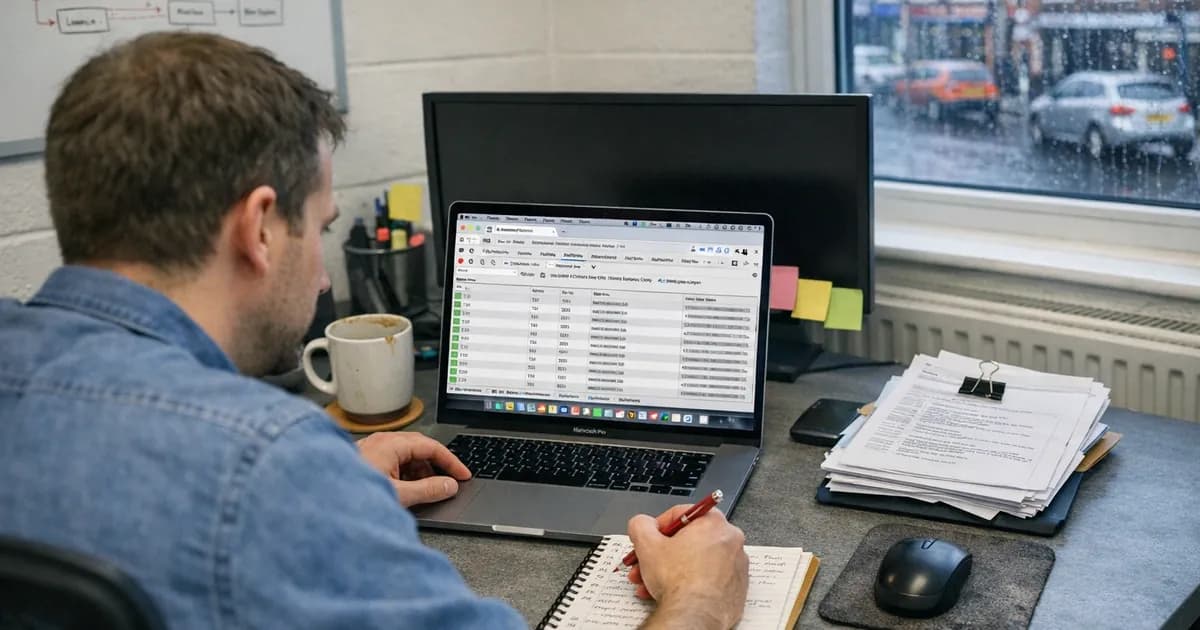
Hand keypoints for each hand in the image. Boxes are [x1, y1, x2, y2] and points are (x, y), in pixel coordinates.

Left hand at [356, 432, 471, 506]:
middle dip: (435, 467)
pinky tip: (404, 491)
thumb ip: (429, 490)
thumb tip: (448, 486)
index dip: (451, 462)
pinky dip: (404, 474)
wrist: (320, 501)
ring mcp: (370, 450)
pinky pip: (391, 462)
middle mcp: (380, 442)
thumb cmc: (353, 497)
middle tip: (448, 483)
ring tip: (424, 492)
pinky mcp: (363, 461)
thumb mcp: (400, 495)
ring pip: (404, 456)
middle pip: (418, 449)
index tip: (463, 475)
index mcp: (391, 444)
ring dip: (418, 472)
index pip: (431, 447)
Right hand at [626, 505, 748, 629]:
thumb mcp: (647, 544)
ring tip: (651, 582)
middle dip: (661, 553)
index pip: (681, 514)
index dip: (658, 526)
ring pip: (696, 561)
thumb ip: (640, 525)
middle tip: (647, 562)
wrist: (696, 615)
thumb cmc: (680, 581)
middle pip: (688, 540)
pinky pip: (708, 579)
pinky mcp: (736, 588)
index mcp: (714, 522)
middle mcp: (731, 540)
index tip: (649, 538)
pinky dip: (690, 583)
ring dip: (670, 570)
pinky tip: (671, 592)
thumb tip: (642, 523)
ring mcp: (736, 566)